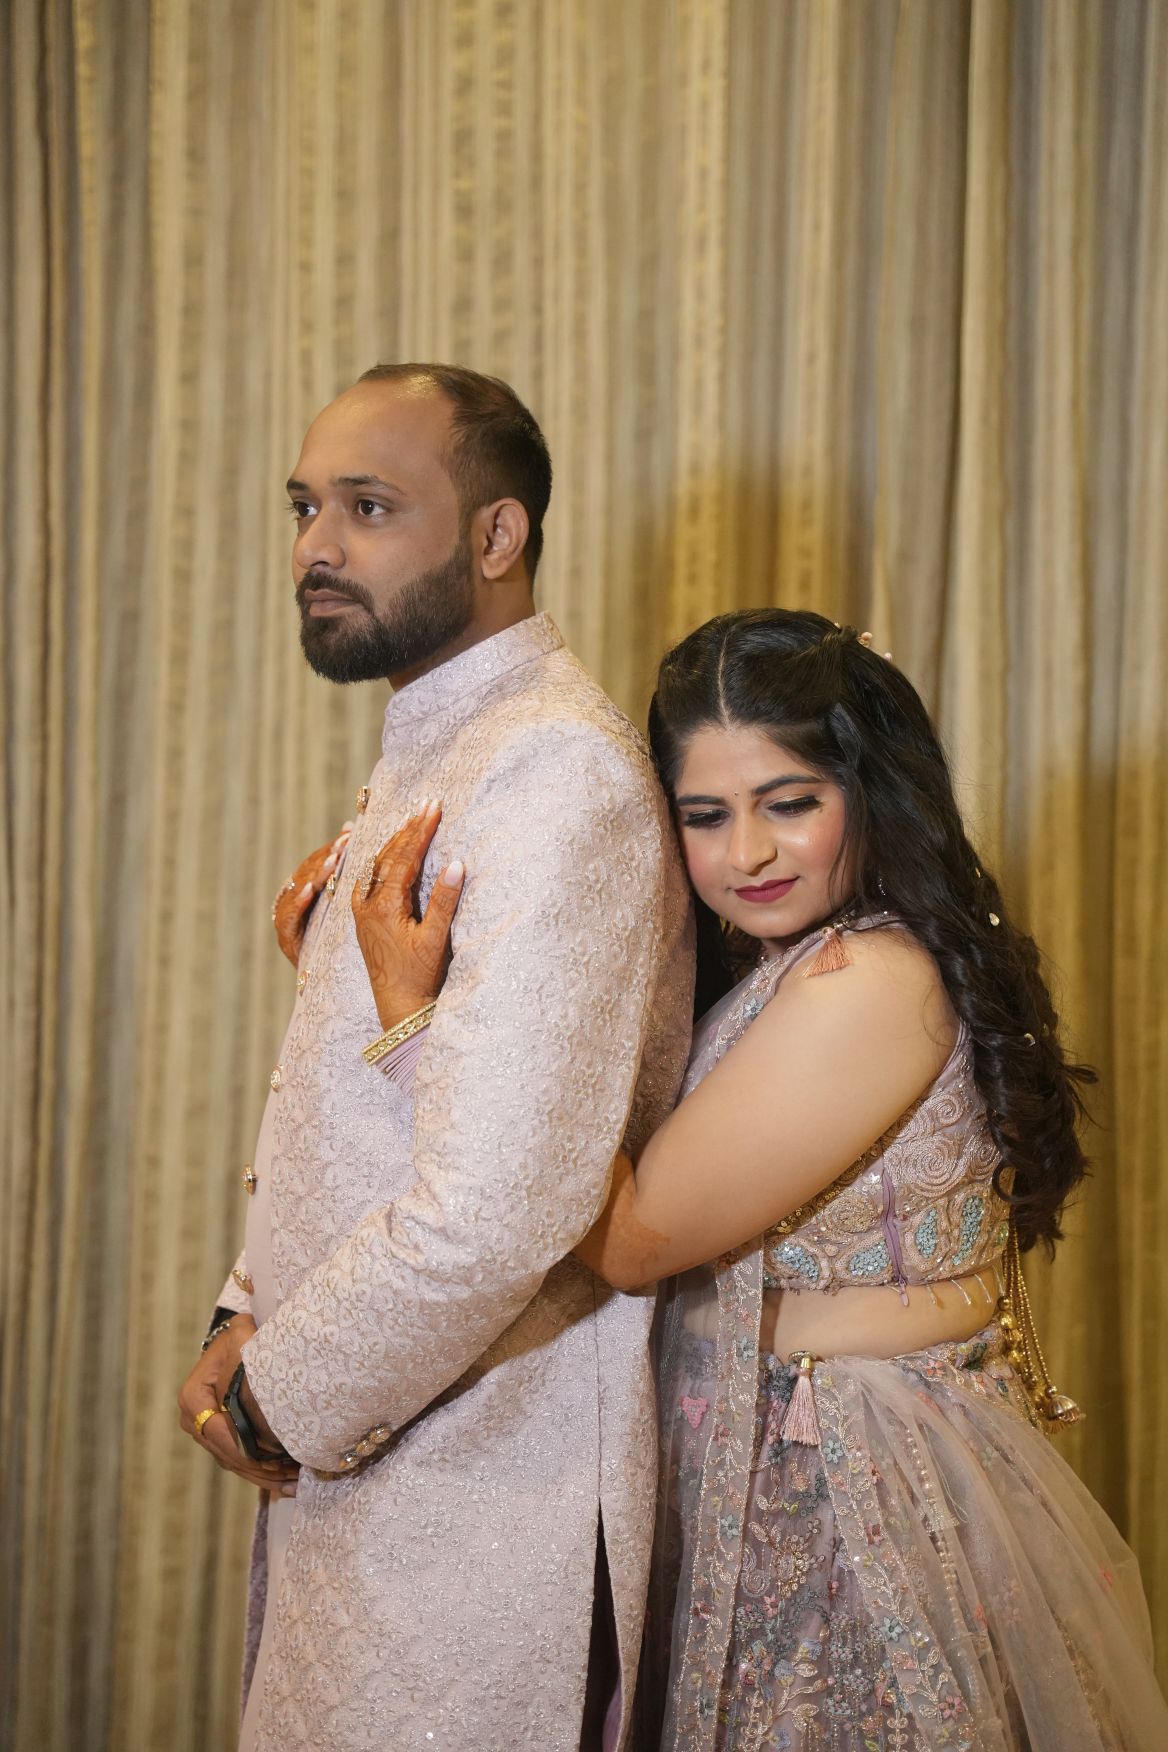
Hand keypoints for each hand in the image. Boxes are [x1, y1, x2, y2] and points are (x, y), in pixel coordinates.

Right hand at [177, 1314, 298, 1494]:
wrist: (240, 1343)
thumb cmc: (243, 1338)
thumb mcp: (241, 1336)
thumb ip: (243, 1344)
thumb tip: (249, 1352)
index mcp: (193, 1397)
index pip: (218, 1432)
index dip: (246, 1449)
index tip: (275, 1459)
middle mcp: (193, 1420)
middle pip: (228, 1454)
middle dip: (261, 1469)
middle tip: (292, 1477)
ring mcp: (207, 1434)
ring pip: (236, 1464)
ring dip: (266, 1477)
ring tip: (295, 1484)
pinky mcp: (222, 1442)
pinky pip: (242, 1464)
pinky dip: (264, 1474)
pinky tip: (288, 1483)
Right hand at [271, 822, 352, 966]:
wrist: (341, 987)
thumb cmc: (344, 939)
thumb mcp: (344, 901)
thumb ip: (342, 869)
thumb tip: (348, 826)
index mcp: (310, 892)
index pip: (319, 863)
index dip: (332, 847)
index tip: (349, 833)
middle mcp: (295, 904)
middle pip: (306, 874)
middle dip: (325, 857)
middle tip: (343, 844)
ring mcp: (289, 923)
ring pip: (297, 892)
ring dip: (314, 875)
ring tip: (332, 863)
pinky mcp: (288, 943)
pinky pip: (288, 920)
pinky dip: (297, 904)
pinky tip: (310, 892)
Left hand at [351, 802, 464, 1031]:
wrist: (398, 1007)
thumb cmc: (420, 977)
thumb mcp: (436, 939)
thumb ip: (444, 901)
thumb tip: (456, 863)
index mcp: (383, 907)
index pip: (403, 858)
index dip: (420, 831)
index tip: (434, 808)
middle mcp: (366, 906)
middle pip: (386, 857)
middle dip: (407, 830)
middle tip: (425, 806)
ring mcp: (361, 913)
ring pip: (373, 867)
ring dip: (392, 843)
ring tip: (409, 821)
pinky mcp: (363, 920)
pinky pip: (367, 880)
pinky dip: (379, 860)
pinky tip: (384, 854)